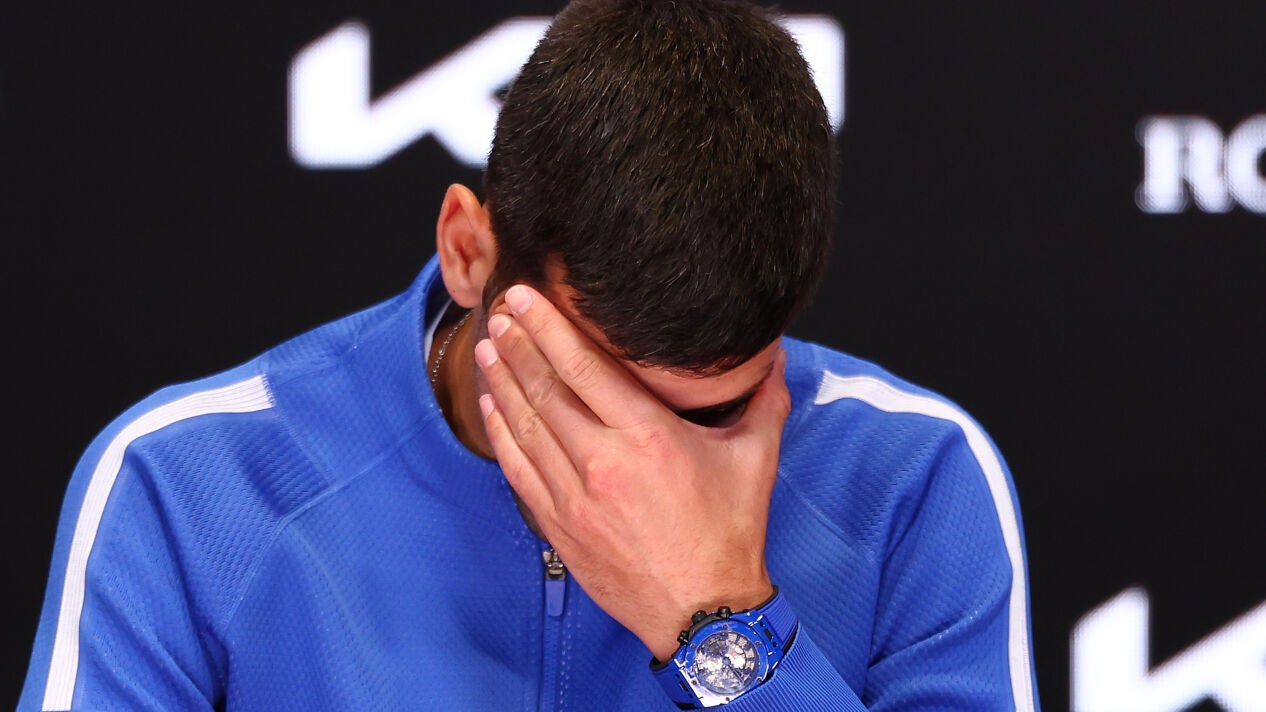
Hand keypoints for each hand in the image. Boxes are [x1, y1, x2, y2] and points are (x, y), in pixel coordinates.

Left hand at [474, 284, 790, 660]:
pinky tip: (492, 405)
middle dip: (518, 344)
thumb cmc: (729, 535)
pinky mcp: (559, 526)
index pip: (584, 368)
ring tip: (488, 346)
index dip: (548, 328)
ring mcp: (575, 497)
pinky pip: (518, 470)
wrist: (702, 613)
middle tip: (499, 310)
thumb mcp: (755, 459)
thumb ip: (765, 401)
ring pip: (525, 426)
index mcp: (649, 437)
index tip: (524, 298)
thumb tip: (776, 357)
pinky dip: (501, 433)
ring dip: (503, 382)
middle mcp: (604, 462)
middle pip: (546, 389)